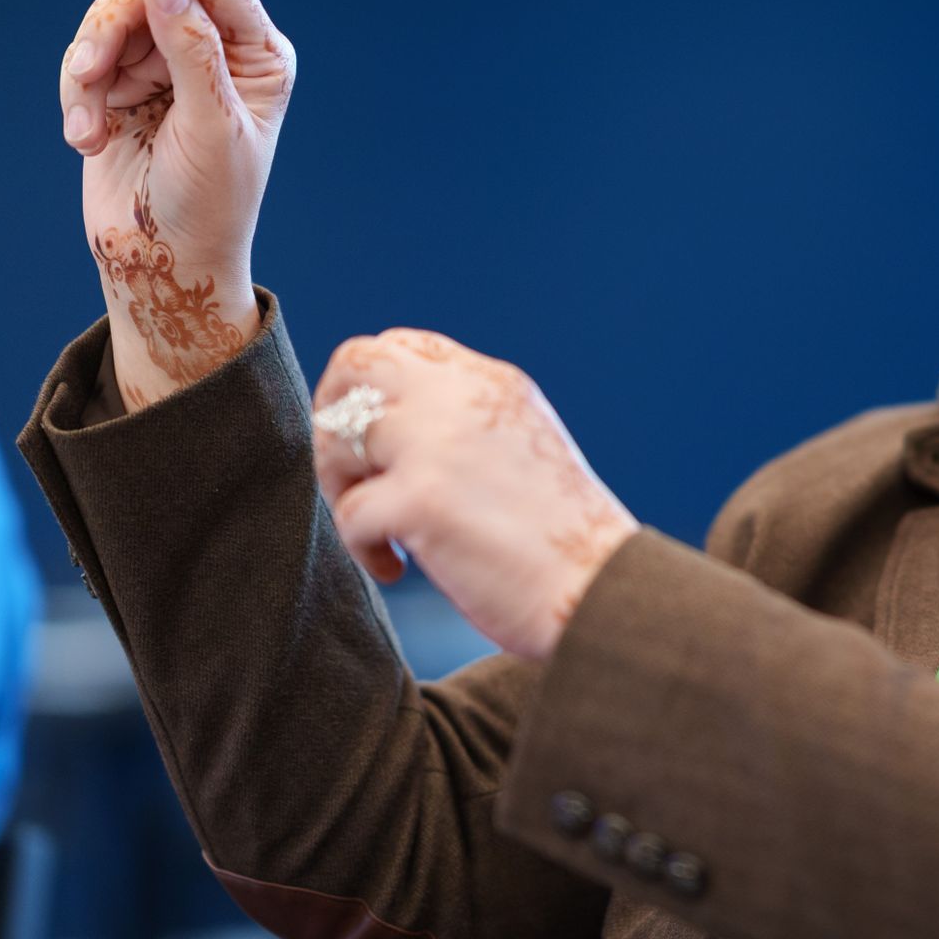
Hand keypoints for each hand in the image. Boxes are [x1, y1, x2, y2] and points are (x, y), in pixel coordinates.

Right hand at [58, 0, 295, 409]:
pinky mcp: (125, 88)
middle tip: (87, 72)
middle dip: (111, 32)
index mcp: (259, 59)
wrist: (165, 261)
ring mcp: (168, 68)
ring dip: (87, 72)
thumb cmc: (209, 203)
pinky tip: (85, 140)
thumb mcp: (209, 126)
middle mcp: (217, 54)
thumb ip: (190, 50)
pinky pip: (85, 61)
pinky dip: (77, 97)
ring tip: (87, 126)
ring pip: (110, 27)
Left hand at [311, 329, 639, 660]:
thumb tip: (385, 432)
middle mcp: (463, 397)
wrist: (604, 592)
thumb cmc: (564, 543)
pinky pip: (350, 513)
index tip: (378, 446)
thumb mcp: (521, 450)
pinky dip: (363, 549)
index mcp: (492, 383)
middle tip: (354, 480)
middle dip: (334, 420)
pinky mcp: (422, 498)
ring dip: (341, 486)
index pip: (401, 346)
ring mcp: (440, 443)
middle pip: (356, 365)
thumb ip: (466, 425)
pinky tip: (398, 570)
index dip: (370, 391)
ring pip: (339, 434)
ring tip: (382, 531)